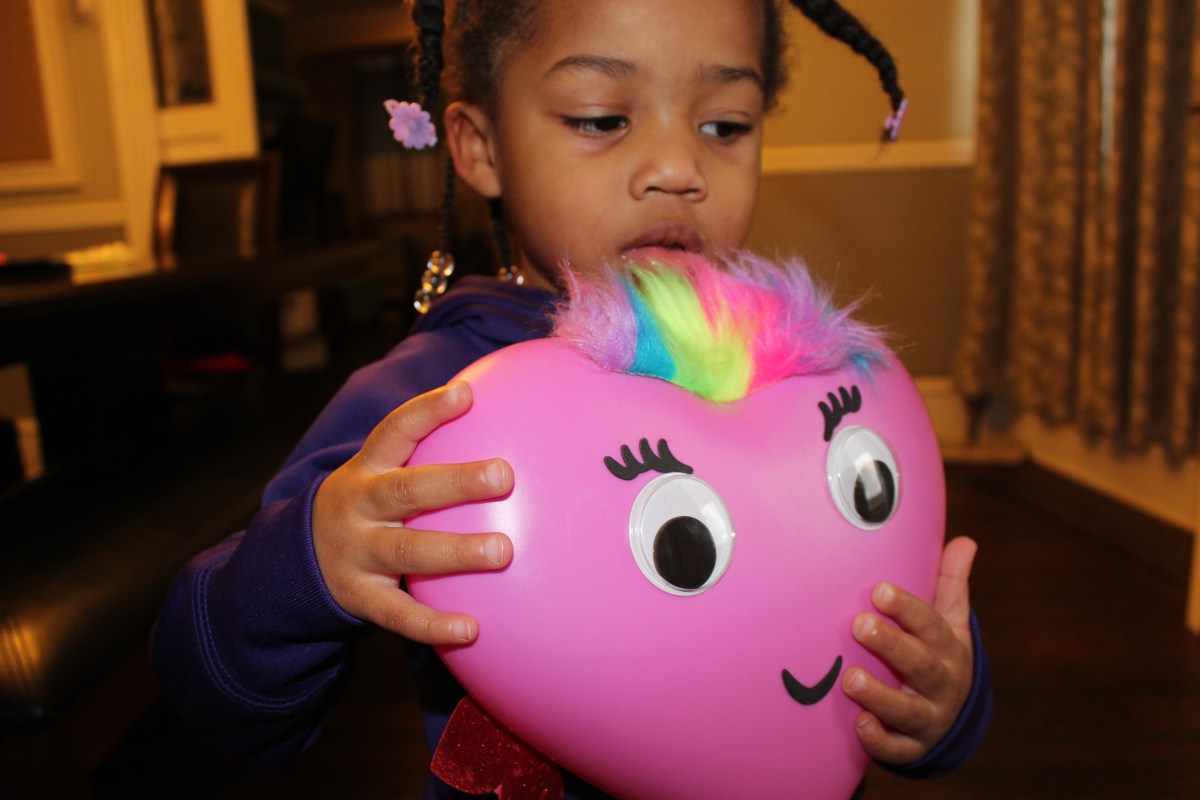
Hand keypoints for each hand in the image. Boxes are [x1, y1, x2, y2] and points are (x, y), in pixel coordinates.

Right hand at [312, 381, 512, 645]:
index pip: (394, 431)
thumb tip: (498, 415)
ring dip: (456, 552)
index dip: (427, 411)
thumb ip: (423, 454)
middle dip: (455, 481)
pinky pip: (398, 614)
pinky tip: (472, 629)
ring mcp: (357, 554)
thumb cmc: (366, 508)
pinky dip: (433, 624)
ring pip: (407, 551)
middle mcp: (359, 507)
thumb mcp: (378, 474)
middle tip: (504, 475)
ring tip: (503, 551)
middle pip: (406, 490)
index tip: (465, 394)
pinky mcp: (359, 598)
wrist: (293, 562)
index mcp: (366, 470)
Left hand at [841, 536, 976, 764]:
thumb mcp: (950, 623)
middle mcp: (943, 684)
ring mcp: (928, 719)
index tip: (879, 589)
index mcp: (949, 649)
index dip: (907, 608)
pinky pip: (898, 749)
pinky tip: (860, 725)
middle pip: (921, 665)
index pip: (932, 625)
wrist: (952, 720)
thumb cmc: (939, 657)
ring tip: (851, 679)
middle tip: (859, 625)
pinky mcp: (911, 747)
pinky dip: (880, 740)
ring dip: (881, 696)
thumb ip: (950, 584)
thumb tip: (965, 541)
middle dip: (892, 645)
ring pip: (908, 710)